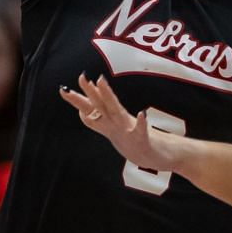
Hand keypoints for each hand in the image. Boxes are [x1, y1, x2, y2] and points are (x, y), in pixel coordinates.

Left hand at [61, 75, 183, 174]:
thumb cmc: (132, 139)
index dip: (86, 92)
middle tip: (82, 77)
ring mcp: (130, 128)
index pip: (97, 104)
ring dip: (109, 97)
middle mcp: (120, 120)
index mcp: (113, 119)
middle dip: (91, 91)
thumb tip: (83, 107)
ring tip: (101, 82)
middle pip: (102, 104)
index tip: (79, 78)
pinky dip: (142, 123)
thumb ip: (99, 117)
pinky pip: (141, 131)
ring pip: (117, 111)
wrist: (153, 155)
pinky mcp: (143, 139)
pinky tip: (142, 114)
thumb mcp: (114, 128)